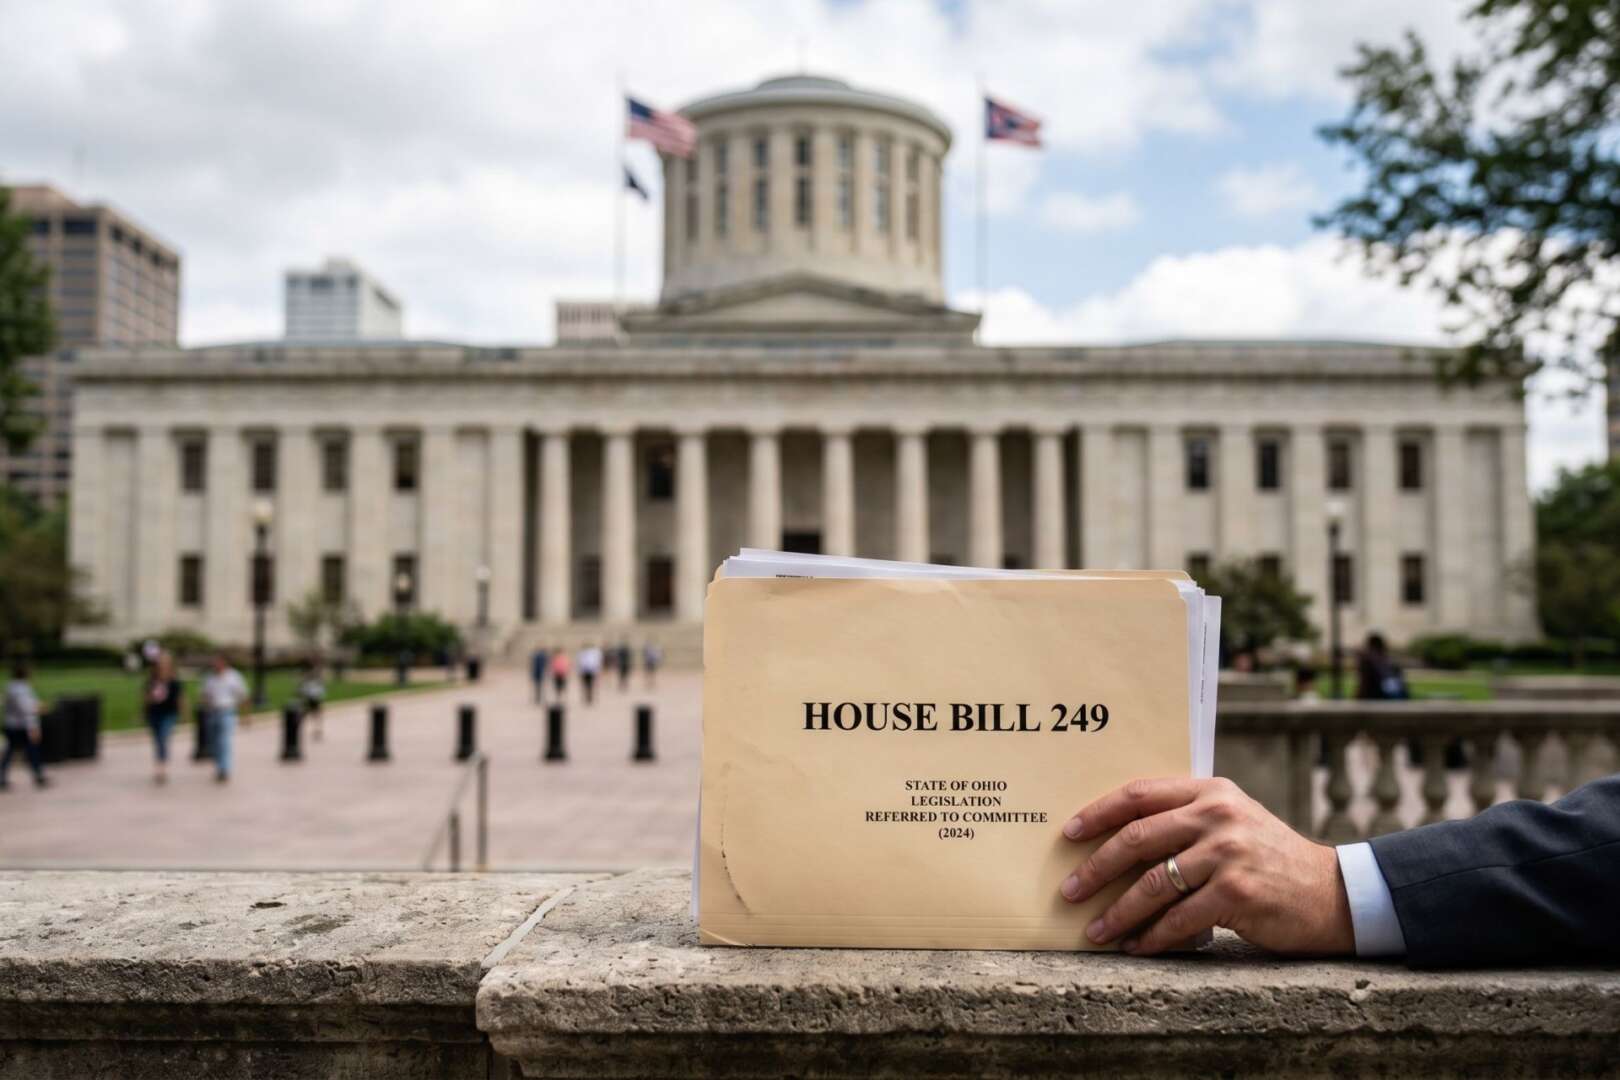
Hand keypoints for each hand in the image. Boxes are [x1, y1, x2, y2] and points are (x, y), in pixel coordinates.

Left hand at [1059, 777, 1354, 956]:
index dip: (1098, 813)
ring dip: (1118, 912)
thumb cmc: (1268, 858)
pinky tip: (1137, 947)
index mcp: (1209, 791)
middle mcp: (1217, 815)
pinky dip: (1153, 937)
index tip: (1068, 834)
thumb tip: (1116, 839)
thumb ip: (1185, 818)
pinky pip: (1179, 918)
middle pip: (1137, 838)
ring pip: (1153, 883)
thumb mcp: (1231, 822)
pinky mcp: (1237, 892)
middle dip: (1096, 868)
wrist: (1331, 893)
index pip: (1140, 794)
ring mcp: (1227, 853)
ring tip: (1097, 931)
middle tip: (1069, 890)